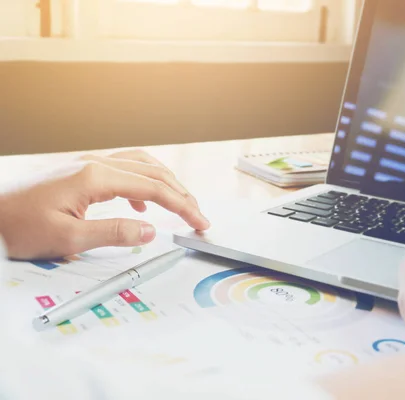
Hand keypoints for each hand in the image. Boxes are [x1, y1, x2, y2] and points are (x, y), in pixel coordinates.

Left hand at [0, 150, 209, 259]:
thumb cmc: (17, 225)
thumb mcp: (67, 239)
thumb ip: (114, 233)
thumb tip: (149, 230)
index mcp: (95, 176)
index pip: (153, 188)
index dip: (182, 206)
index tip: (200, 221)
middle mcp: (94, 163)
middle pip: (152, 171)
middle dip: (181, 193)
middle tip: (198, 215)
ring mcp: (86, 164)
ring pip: (139, 164)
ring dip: (165, 182)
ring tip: (181, 203)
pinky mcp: (79, 170)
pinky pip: (122, 168)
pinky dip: (142, 183)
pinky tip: (142, 204)